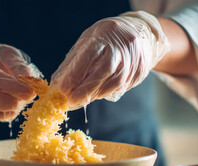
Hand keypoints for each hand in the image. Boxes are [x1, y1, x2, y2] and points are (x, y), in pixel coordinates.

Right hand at [0, 43, 40, 122]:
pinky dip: (5, 114)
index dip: (12, 87)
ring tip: (21, 99)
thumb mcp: (8, 53)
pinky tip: (13, 105)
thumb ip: (18, 66)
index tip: (30, 92)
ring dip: (10, 109)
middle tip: (27, 98)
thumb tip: (31, 82)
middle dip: (10, 102)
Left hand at [51, 11, 169, 108]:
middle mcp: (121, 48)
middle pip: (104, 70)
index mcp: (105, 37)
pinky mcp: (140, 72)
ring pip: (115, 82)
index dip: (75, 73)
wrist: (140, 33)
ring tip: (83, 98)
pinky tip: (97, 93)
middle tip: (72, 100)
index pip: (89, 56)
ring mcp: (133, 61)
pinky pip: (122, 87)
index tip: (63, 88)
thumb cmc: (106, 38)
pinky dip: (107, 92)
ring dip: (96, 93)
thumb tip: (57, 82)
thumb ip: (74, 60)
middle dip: (86, 88)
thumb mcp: (88, 40)